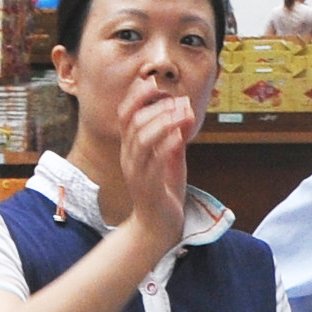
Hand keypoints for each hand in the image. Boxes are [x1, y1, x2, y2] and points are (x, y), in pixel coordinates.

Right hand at [117, 73, 194, 256]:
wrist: (157, 228)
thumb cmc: (163, 192)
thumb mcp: (171, 159)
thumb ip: (176, 136)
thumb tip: (185, 109)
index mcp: (131, 148)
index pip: (125, 114)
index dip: (137, 96)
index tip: (155, 83)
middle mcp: (129, 157)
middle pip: (132, 123)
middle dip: (155, 107)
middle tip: (178, 101)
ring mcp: (136, 172)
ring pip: (141, 139)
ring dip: (162, 122)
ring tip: (182, 114)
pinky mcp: (147, 188)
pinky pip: (153, 163)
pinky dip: (166, 147)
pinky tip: (180, 137)